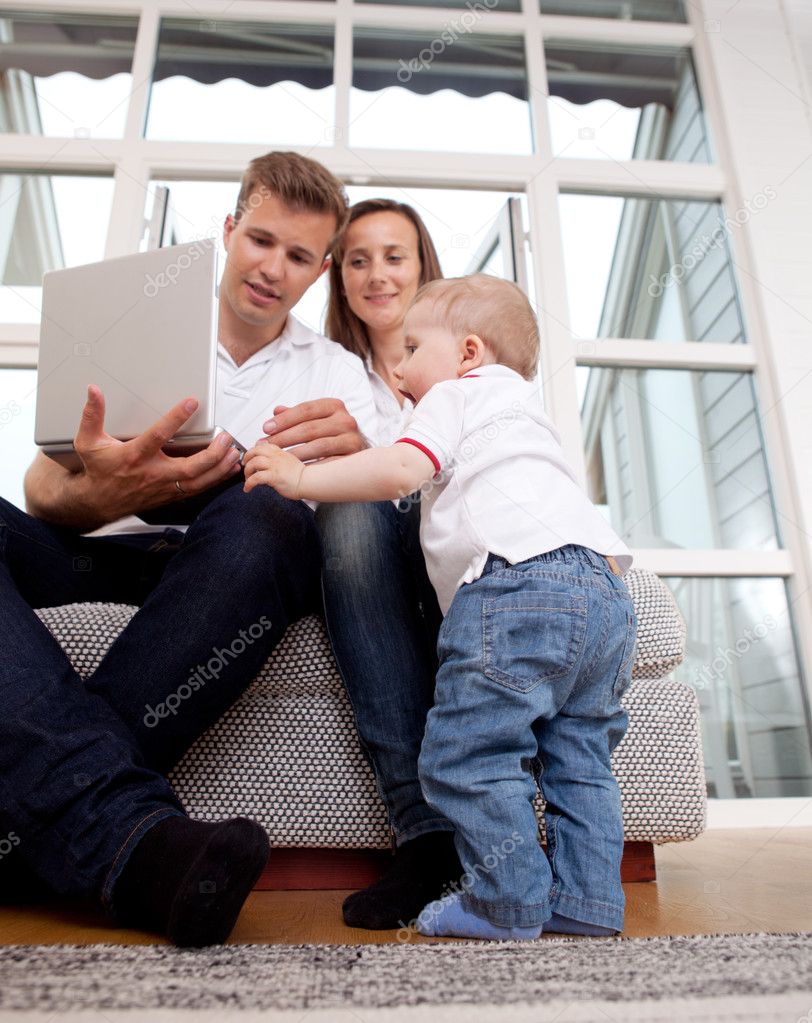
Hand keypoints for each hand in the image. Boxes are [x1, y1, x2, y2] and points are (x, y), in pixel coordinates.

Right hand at [72, 385, 242, 519]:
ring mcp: (164, 486)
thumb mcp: (88, 441)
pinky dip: (215, 480)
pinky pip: (198, 489)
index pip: (158, 436)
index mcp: (134, 456)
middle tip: (225, 439)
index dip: (175, 419)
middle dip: (211, 454)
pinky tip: (228, 469)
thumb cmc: (98, 470)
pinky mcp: (170, 494)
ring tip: (234, 453)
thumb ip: (92, 415)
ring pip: (198, 481)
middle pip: (189, 467)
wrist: (98, 502)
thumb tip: (94, 391)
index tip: (191, 403)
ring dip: (219, 468)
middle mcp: (152, 473)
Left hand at [243, 442, 304, 499]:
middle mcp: (276, 456)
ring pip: (254, 463)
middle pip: (255, 451)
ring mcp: (275, 465)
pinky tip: (248, 488)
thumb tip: (265, 462)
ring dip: (247, 471)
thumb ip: (277, 459)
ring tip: (247, 479)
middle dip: (246, 458)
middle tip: (245, 466)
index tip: (249, 458)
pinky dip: (248, 483)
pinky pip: (256, 477)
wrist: (309, 482)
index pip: (262, 445)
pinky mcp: (274, 476)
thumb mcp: (288, 461)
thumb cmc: (300, 475)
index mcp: (279, 452)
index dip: (252, 451)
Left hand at [259, 399, 365, 461]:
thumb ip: (297, 415)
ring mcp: (352, 439)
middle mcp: (346, 420)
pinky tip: (296, 469)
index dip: (284, 419)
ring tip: (278, 459)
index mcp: (334, 406)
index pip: (305, 409)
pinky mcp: (353, 458)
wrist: (360, 451)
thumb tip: (277, 410)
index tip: (266, 428)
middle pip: (309, 428)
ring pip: (318, 446)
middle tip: (266, 446)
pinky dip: (311, 467)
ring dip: (295, 453)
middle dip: (284, 438)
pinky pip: (328, 463)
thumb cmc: (334, 433)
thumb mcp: (317, 419)